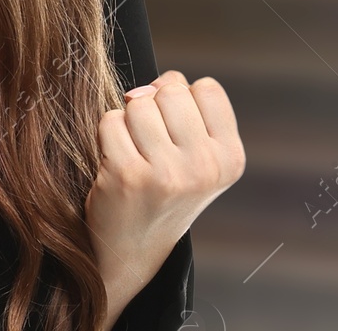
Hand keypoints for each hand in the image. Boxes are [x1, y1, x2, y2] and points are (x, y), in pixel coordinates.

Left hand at [85, 70, 244, 326]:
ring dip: (128, 121)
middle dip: (154, 106)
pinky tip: (115, 164)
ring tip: (135, 154)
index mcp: (230, 159)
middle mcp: (205, 168)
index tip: (175, 130)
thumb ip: (186, 108)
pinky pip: (110, 120)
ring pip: (138, 102)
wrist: (131, 250)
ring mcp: (166, 173)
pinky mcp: (127, 176)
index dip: (183, 99)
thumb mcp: (197, 154)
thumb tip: (146, 89)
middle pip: (171, 91)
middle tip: (151, 144)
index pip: (206, 88)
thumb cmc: (163, 189)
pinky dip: (107, 135)